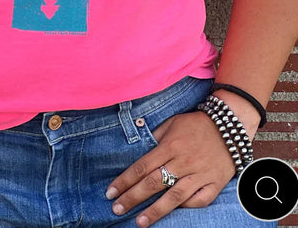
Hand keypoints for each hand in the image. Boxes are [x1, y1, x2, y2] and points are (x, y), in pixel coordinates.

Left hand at [105, 111, 235, 226]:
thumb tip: (139, 149)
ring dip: (156, 210)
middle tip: (117, 209)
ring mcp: (200, 174)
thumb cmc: (196, 124)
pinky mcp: (215, 183)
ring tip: (140, 222)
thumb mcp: (172, 123)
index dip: (125, 180)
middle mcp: (183, 162)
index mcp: (170, 146)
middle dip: (133, 197)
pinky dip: (188, 206)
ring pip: (175, 196)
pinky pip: (200, 199)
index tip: (111, 192)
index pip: (142, 166)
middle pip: (154, 183)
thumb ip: (155, 136)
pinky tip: (174, 212)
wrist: (229, 125)